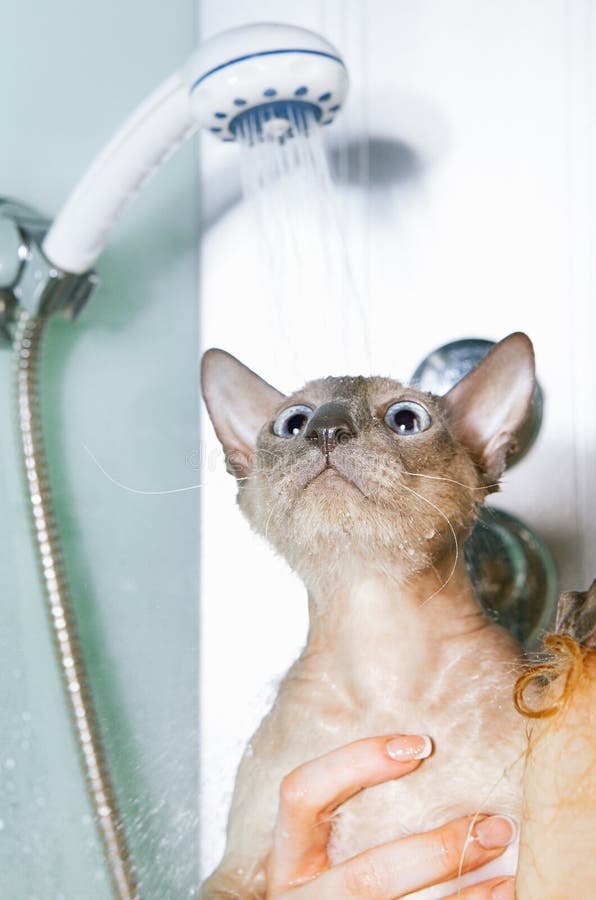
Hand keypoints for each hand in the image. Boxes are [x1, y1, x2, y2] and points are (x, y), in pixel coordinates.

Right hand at [266, 734, 514, 898]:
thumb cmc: (339, 874)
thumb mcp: (329, 843)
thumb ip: (356, 808)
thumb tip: (427, 749)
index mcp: (290, 856)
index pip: (300, 794)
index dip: (354, 763)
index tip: (420, 746)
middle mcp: (305, 896)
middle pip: (367, 876)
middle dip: (435, 851)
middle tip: (492, 823)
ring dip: (465, 888)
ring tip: (505, 856)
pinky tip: (505, 889)